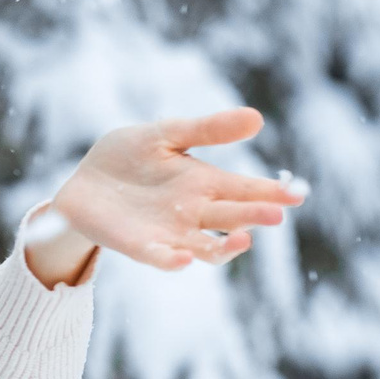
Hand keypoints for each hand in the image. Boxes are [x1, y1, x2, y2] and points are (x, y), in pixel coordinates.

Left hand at [36, 106, 304, 277]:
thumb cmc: (127, 156)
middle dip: (255, 216)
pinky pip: (163, 258)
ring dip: (226, 247)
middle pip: (232, 218)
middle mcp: (194, 212)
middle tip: (276, 213)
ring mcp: (170, 233)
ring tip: (242, 239)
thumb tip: (257, 118)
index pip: (245, 189)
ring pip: (208, 247)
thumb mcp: (166, 134)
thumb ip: (207, 130)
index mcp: (204, 183)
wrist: (83, 181)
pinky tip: (184, 257)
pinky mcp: (142, 247)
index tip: (296, 194)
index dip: (270, 192)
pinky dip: (175, 260)